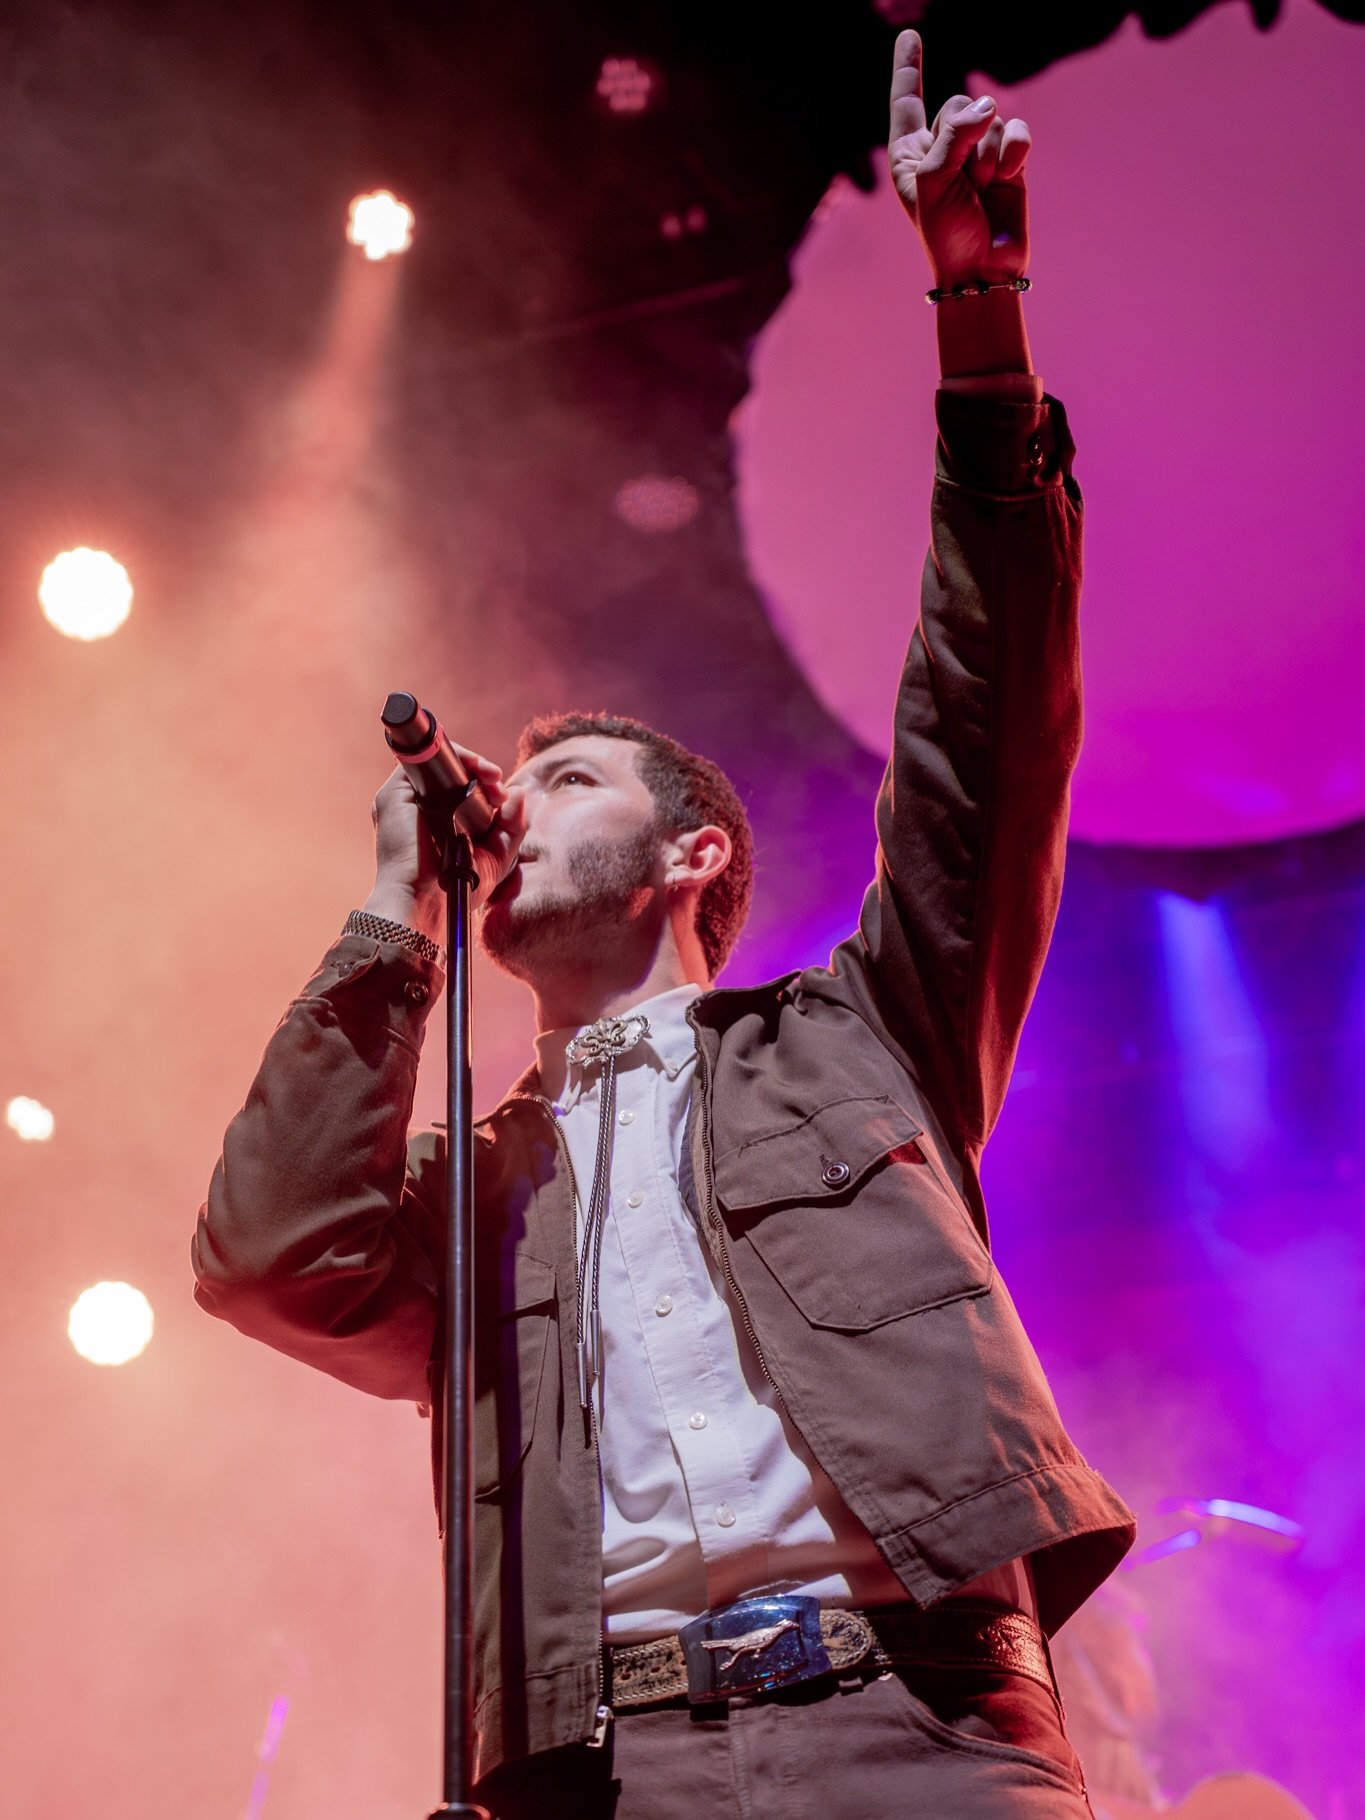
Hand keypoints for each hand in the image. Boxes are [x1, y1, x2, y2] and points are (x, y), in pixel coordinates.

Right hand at [364, 750, 527, 939]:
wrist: (426, 901)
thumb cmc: (458, 887)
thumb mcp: (496, 856)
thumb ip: (511, 826)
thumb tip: (518, 792)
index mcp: (440, 821)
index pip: (463, 788)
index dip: (486, 785)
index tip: (503, 798)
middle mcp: (421, 807)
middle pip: (453, 772)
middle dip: (482, 773)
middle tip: (499, 789)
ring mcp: (406, 799)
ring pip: (439, 762)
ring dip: (472, 762)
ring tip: (493, 779)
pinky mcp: (395, 793)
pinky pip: (423, 759)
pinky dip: (452, 756)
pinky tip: (475, 771)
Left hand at [888, 30, 1030, 290]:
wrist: (983, 269)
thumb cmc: (947, 233)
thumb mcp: (935, 181)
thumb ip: (953, 135)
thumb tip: (987, 105)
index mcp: (910, 154)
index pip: (907, 100)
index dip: (909, 67)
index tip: (909, 34)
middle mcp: (942, 147)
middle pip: (957, 104)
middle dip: (965, 140)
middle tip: (965, 184)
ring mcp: (976, 152)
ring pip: (989, 117)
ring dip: (987, 157)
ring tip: (982, 191)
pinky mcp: (1008, 158)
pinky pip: (1015, 129)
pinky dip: (1013, 151)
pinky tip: (1008, 176)